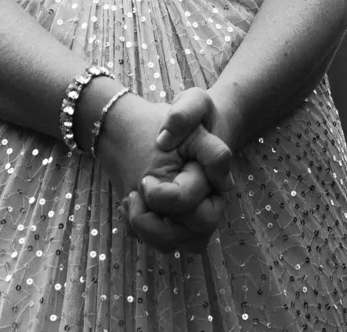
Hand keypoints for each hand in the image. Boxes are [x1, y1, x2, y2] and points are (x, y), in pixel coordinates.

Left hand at [132, 87, 235, 247]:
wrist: (181, 131)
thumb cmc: (193, 117)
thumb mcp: (193, 101)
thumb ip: (185, 113)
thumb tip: (165, 139)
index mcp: (214, 176)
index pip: (190, 201)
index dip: (163, 196)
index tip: (146, 178)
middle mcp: (210, 201)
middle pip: (193, 233)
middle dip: (155, 222)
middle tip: (137, 193)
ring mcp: (195, 216)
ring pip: (176, 244)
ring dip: (147, 230)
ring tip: (131, 202)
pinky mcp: (179, 223)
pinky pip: (162, 242)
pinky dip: (142, 231)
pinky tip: (131, 204)